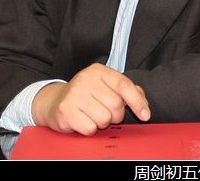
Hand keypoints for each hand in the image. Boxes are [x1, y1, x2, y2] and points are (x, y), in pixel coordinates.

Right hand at [31, 63, 150, 134]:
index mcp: (99, 71)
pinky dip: (89, 129)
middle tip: (105, 111)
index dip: (137, 101)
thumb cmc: (86, 95)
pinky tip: (82, 120)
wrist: (54, 101)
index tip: (146, 115)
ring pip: (104, 119)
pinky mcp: (66, 110)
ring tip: (92, 115)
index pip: (124, 85)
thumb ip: (127, 91)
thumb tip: (144, 104)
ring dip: (102, 122)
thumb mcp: (105, 86)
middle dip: (115, 115)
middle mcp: (85, 79)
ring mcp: (74, 94)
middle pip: (116, 105)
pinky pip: (90, 128)